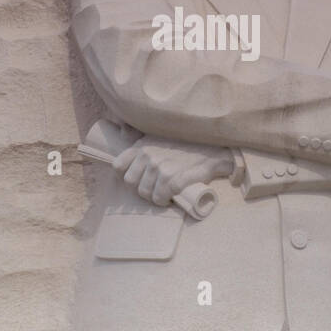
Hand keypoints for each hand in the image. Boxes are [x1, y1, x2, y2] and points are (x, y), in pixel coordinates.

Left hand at [112, 135, 234, 205]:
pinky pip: (160, 197)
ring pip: (145, 193)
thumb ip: (139, 136)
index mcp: (142, 146)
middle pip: (131, 183)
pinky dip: (164, 200)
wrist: (212, 149)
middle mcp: (148, 156)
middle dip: (141, 188)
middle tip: (154, 188)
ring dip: (154, 196)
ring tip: (163, 193)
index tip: (137, 179)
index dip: (126, 175)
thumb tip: (121, 130)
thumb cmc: (184, 143)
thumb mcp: (158, 135)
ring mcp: (161, 168)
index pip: (119, 166)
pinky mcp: (174, 179)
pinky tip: (170, 198)